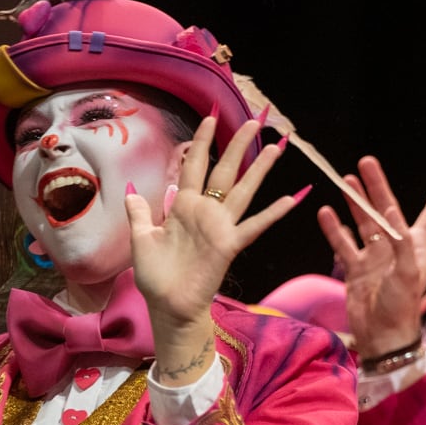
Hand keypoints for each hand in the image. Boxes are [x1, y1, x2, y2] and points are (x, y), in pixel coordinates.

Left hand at [127, 117, 297, 379]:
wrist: (168, 306)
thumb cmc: (155, 276)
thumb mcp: (141, 238)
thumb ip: (139, 213)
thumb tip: (132, 190)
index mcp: (183, 206)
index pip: (194, 165)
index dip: (202, 142)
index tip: (211, 117)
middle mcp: (206, 211)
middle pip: (225, 170)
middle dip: (238, 144)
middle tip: (255, 121)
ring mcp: (221, 226)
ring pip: (243, 190)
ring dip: (260, 168)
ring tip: (278, 146)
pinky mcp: (230, 245)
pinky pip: (254, 225)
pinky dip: (273, 213)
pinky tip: (292, 198)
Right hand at [317, 159, 425, 357]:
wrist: (381, 337)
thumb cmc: (402, 307)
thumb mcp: (408, 273)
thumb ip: (400, 242)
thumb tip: (392, 212)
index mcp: (416, 247)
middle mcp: (396, 248)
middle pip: (387, 210)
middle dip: (378, 187)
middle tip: (367, 162)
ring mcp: (374, 258)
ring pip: (363, 223)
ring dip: (355, 203)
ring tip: (346, 180)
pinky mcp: (356, 269)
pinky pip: (343, 244)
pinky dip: (334, 229)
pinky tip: (325, 213)